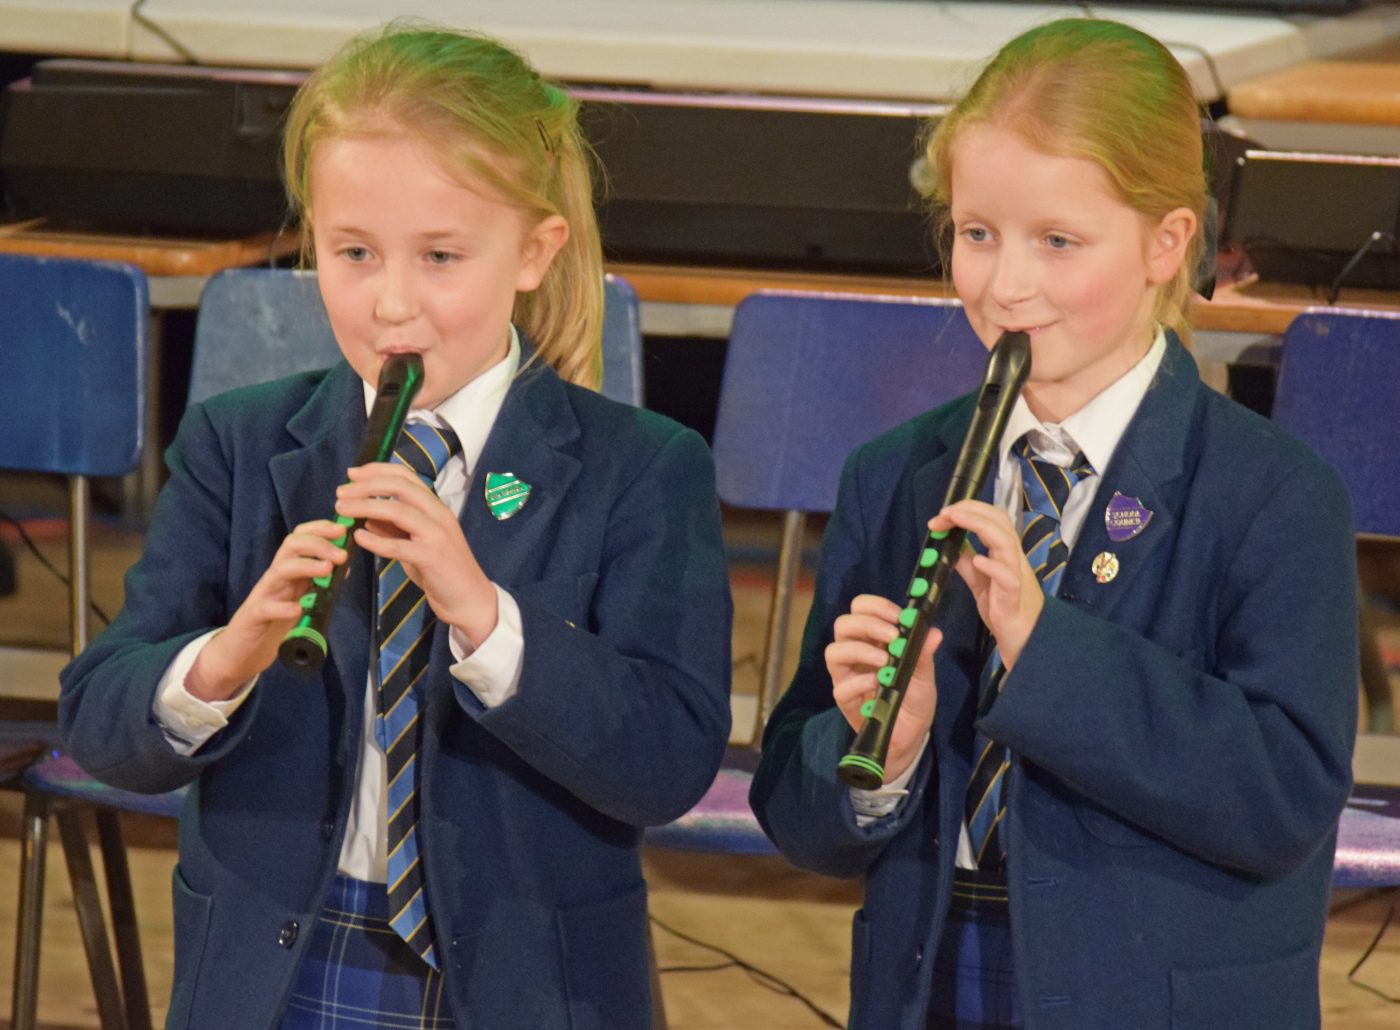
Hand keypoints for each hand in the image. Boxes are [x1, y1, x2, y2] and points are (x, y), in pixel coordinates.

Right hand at [189, 519, 348, 700]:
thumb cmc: (273, 622)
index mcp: (288, 571)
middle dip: (317, 544)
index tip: (343, 529)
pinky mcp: (253, 617)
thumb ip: (318, 583)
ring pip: (279, 570)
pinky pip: (265, 608)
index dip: (319, 530)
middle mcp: (275, 578)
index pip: (299, 539)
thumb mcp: (300, 598)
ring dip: (305, 566)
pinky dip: (282, 607)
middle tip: (341, 554)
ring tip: (326, 570)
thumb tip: (344, 567)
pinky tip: (297, 609)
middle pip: (290, 546)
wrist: (240, 652)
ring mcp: (263, 595)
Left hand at [335, 462, 497, 644]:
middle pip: (401, 487)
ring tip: (342, 509)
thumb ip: (394, 529)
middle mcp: (438, 515)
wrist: (469, 599)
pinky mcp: (432, 557)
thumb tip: (366, 518)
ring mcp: (437, 535)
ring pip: (399, 511)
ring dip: (366, 506)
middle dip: (367, 485)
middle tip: (341, 491)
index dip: (377, 470)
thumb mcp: (415, 544)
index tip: (352, 473)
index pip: (406, 477)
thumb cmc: (442, 571)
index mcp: (435, 507)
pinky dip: (376, 540)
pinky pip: (399, 545)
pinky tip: (359, 538)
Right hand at [826, 593, 940, 781]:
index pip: (861, 609)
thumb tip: (933, 632)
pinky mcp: (845, 700)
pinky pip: (841, 687)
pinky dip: (859, 683)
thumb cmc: (914, 698)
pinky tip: (877, 685)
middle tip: (892, 636)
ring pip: (834, 652)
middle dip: (867, 624)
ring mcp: (847, 675)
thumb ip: (924, 654)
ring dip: (859, 651)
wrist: (911, 734)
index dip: (875, 607)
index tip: (898, 616)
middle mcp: (856, 652)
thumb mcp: (925, 675)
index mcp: (874, 639)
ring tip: (884, 661)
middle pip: (843, 625)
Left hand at [932, 500, 1041, 668]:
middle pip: (1000, 521)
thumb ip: (967, 563)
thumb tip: (949, 545)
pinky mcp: (1013, 594)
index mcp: (1004, 551)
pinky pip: (1007, 576)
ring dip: (979, 526)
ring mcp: (1015, 574)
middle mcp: (1012, 557)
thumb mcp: (980, 580)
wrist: (1025, 637)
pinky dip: (992, 565)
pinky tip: (977, 560)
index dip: (969, 510)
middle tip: (944, 513)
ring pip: (1005, 541)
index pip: (992, 518)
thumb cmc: (1004, 606)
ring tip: (955, 521)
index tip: (943, 514)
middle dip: (971, 510)